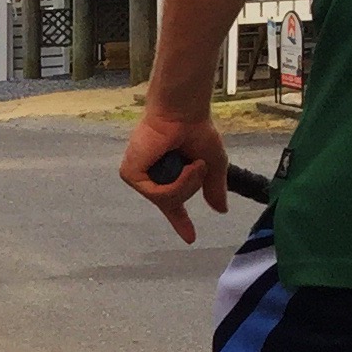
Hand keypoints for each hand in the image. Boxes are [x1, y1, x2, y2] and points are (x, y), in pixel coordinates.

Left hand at [121, 111, 226, 243]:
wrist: (184, 113)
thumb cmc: (196, 130)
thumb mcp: (213, 163)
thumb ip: (214, 187)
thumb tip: (222, 210)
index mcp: (169, 176)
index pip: (174, 205)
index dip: (181, 222)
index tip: (190, 238)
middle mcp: (151, 178)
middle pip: (172, 203)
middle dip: (191, 188)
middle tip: (197, 165)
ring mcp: (139, 177)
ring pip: (166, 200)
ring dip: (186, 184)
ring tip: (191, 162)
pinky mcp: (130, 174)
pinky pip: (158, 194)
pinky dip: (176, 183)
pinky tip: (182, 166)